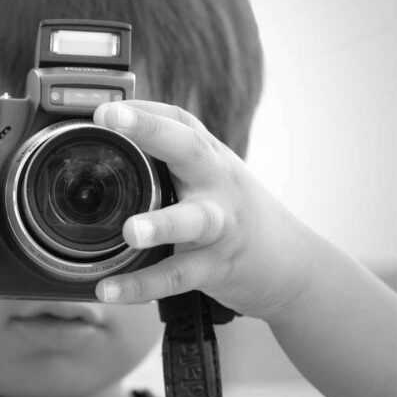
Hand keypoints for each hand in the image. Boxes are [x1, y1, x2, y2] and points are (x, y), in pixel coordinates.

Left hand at [92, 100, 316, 321]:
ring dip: (160, 224)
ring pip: (192, 220)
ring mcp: (220, 225)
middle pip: (189, 148)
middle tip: (115, 121)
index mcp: (210, 156)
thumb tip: (111, 143)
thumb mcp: (212, 176)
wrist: (292, 264)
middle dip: (151, 130)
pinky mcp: (216, 267)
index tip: (104, 107)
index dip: (140, 109)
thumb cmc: (236, 212)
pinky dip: (141, 285)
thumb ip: (170, 159)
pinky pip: (176, 276)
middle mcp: (217, 182)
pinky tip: (109, 290)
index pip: (178, 120)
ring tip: (131, 232)